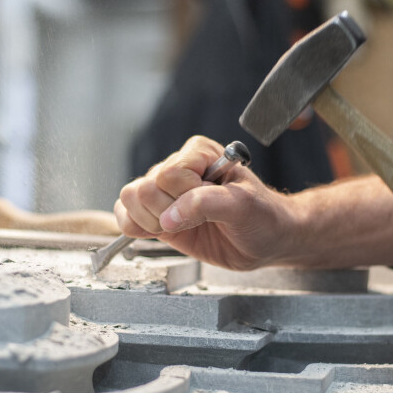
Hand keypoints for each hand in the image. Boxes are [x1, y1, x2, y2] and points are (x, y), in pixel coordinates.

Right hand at [114, 136, 295, 269]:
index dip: (185, 198)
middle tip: (195, 220)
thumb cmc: (262, 217)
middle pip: (142, 188)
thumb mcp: (243, 207)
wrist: (267, 239)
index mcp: (199, 153)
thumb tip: (168, 218)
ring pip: (128, 200)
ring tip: (181, 227)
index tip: (211, 207)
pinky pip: (124, 216)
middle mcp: (177, 168)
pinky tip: (162, 232)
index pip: (168, 175)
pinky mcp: (156, 214)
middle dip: (166, 213)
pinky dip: (136, 228)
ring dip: (151, 221)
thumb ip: (205, 204)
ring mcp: (164, 192)